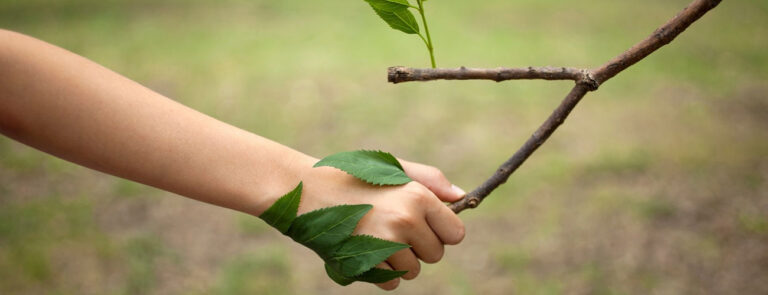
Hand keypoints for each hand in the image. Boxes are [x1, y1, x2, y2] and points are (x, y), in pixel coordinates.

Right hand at [291, 157, 465, 289]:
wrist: (306, 190)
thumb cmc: (353, 177)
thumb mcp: (393, 169)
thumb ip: (431, 181)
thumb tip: (462, 197)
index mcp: (418, 196)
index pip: (455, 233)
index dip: (441, 232)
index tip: (425, 225)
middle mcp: (406, 220)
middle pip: (435, 255)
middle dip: (419, 247)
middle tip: (393, 228)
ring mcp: (386, 244)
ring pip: (413, 271)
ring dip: (399, 261)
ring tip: (375, 236)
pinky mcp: (366, 263)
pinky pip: (391, 282)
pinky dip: (380, 273)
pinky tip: (365, 250)